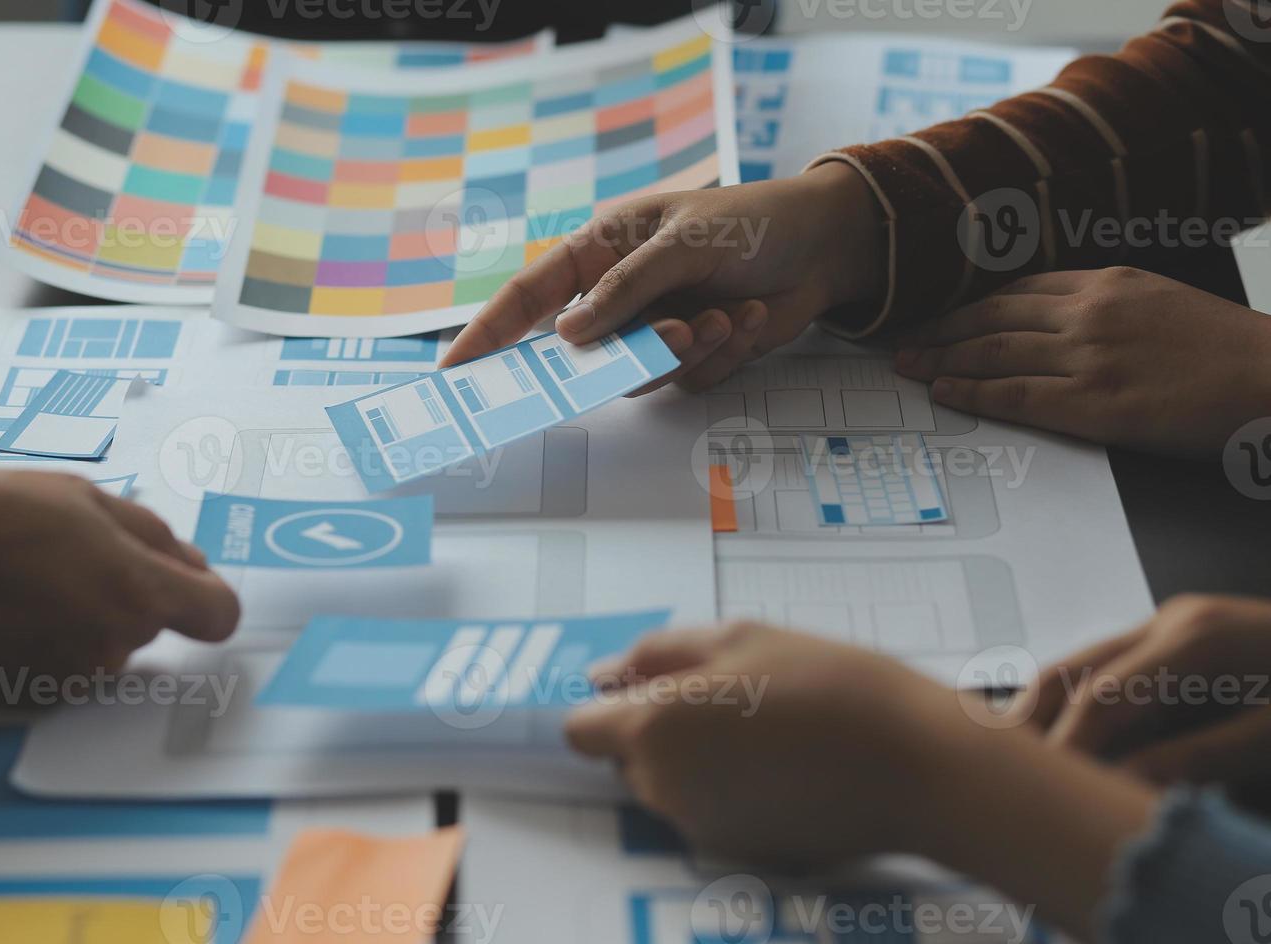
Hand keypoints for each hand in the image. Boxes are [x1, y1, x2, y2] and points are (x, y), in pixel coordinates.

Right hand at [0, 471, 239, 705]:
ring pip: (105, 643)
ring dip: (83, 616)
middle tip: (69, 555)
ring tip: (27, 580)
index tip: (187, 585)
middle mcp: (115, 647)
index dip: (205, 596)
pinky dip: (44, 643)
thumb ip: (152, 536)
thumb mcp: (85, 498)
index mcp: (140, 593)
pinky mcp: (31, 697)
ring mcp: (72, 678)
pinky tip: (5, 611)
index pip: (219, 615)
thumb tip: (191, 562)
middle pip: (151, 622)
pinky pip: (61, 666)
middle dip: (127, 591)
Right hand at [440, 163, 885, 391]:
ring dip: (690, 349)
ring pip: (639, 373)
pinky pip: (684, 382)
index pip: (530, 296)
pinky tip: (753, 317)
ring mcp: (653, 329)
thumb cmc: (750, 224)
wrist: (826, 248)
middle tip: (681, 331)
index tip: (456, 371)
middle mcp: (620, 296)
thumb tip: (568, 334)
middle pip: (587, 349)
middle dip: (639, 347)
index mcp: (602, 251)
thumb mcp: (683, 243)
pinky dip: (722, 355)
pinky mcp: (690, 358)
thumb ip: (625, 290)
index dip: (490, 333)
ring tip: (730, 313)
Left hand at [567, 622, 953, 866]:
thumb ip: (658, 655)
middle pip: (627, 757)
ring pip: (669, 784)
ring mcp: (699, 828)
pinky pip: (710, 811)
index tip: (649, 687)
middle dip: (659, 728)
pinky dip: (731, 789)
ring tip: (768, 726)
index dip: (607, 706)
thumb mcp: (738, 637)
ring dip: (696, 757)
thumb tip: (603, 675)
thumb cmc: (825, 683)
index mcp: (652, 730)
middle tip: (732, 694)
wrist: (911, 765)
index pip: (580, 731)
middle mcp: (662, 789)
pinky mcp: (738, 853)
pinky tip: (785, 765)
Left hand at [893, 267, 1270, 455]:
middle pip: (992, 316)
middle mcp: (1090, 313)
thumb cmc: (1226, 350)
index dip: (967, 305)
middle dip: (939, 330)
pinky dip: (971, 393)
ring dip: (941, 360)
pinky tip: (945, 392)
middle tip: (902, 342)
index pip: (1017, 290)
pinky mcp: (1094, 404)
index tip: (938, 316)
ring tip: (909, 367)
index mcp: (1108, 284)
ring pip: (993, 353)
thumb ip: (1108, 306)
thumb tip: (1058, 320)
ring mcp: (1089, 357)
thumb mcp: (1163, 302)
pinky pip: (1015, 396)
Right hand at [1021, 595, 1270, 794]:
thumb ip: (1201, 758)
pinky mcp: (1177, 641)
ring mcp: (1170, 626)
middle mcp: (1170, 623)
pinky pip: (1114, 673)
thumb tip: (1122, 785)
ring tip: (1028, 761)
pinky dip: (1086, 710)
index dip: (1064, 744)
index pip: (1100, 696)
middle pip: (1071, 669)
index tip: (1044, 791)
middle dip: (1028, 719)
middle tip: (1005, 767)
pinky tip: (1079, 745)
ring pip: (1083, 668)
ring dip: (1051, 714)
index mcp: (1195, 640)